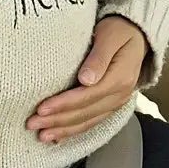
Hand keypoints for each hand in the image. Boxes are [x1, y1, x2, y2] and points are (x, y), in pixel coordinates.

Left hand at [26, 16, 147, 142]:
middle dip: (56, 120)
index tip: (41, 108)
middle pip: (84, 113)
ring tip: (41, 135)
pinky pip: (91, 122)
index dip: (63, 104)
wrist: (136, 35)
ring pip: (87, 122)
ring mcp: (115, 103)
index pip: (86, 96)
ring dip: (62, 130)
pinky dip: (73, 131)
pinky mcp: (110, 106)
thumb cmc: (119, 31)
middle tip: (31, 124)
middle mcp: (120, 95)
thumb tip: (86, 79)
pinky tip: (57, 136)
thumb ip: (99, 57)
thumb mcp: (110, 36)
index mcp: (120, 78)